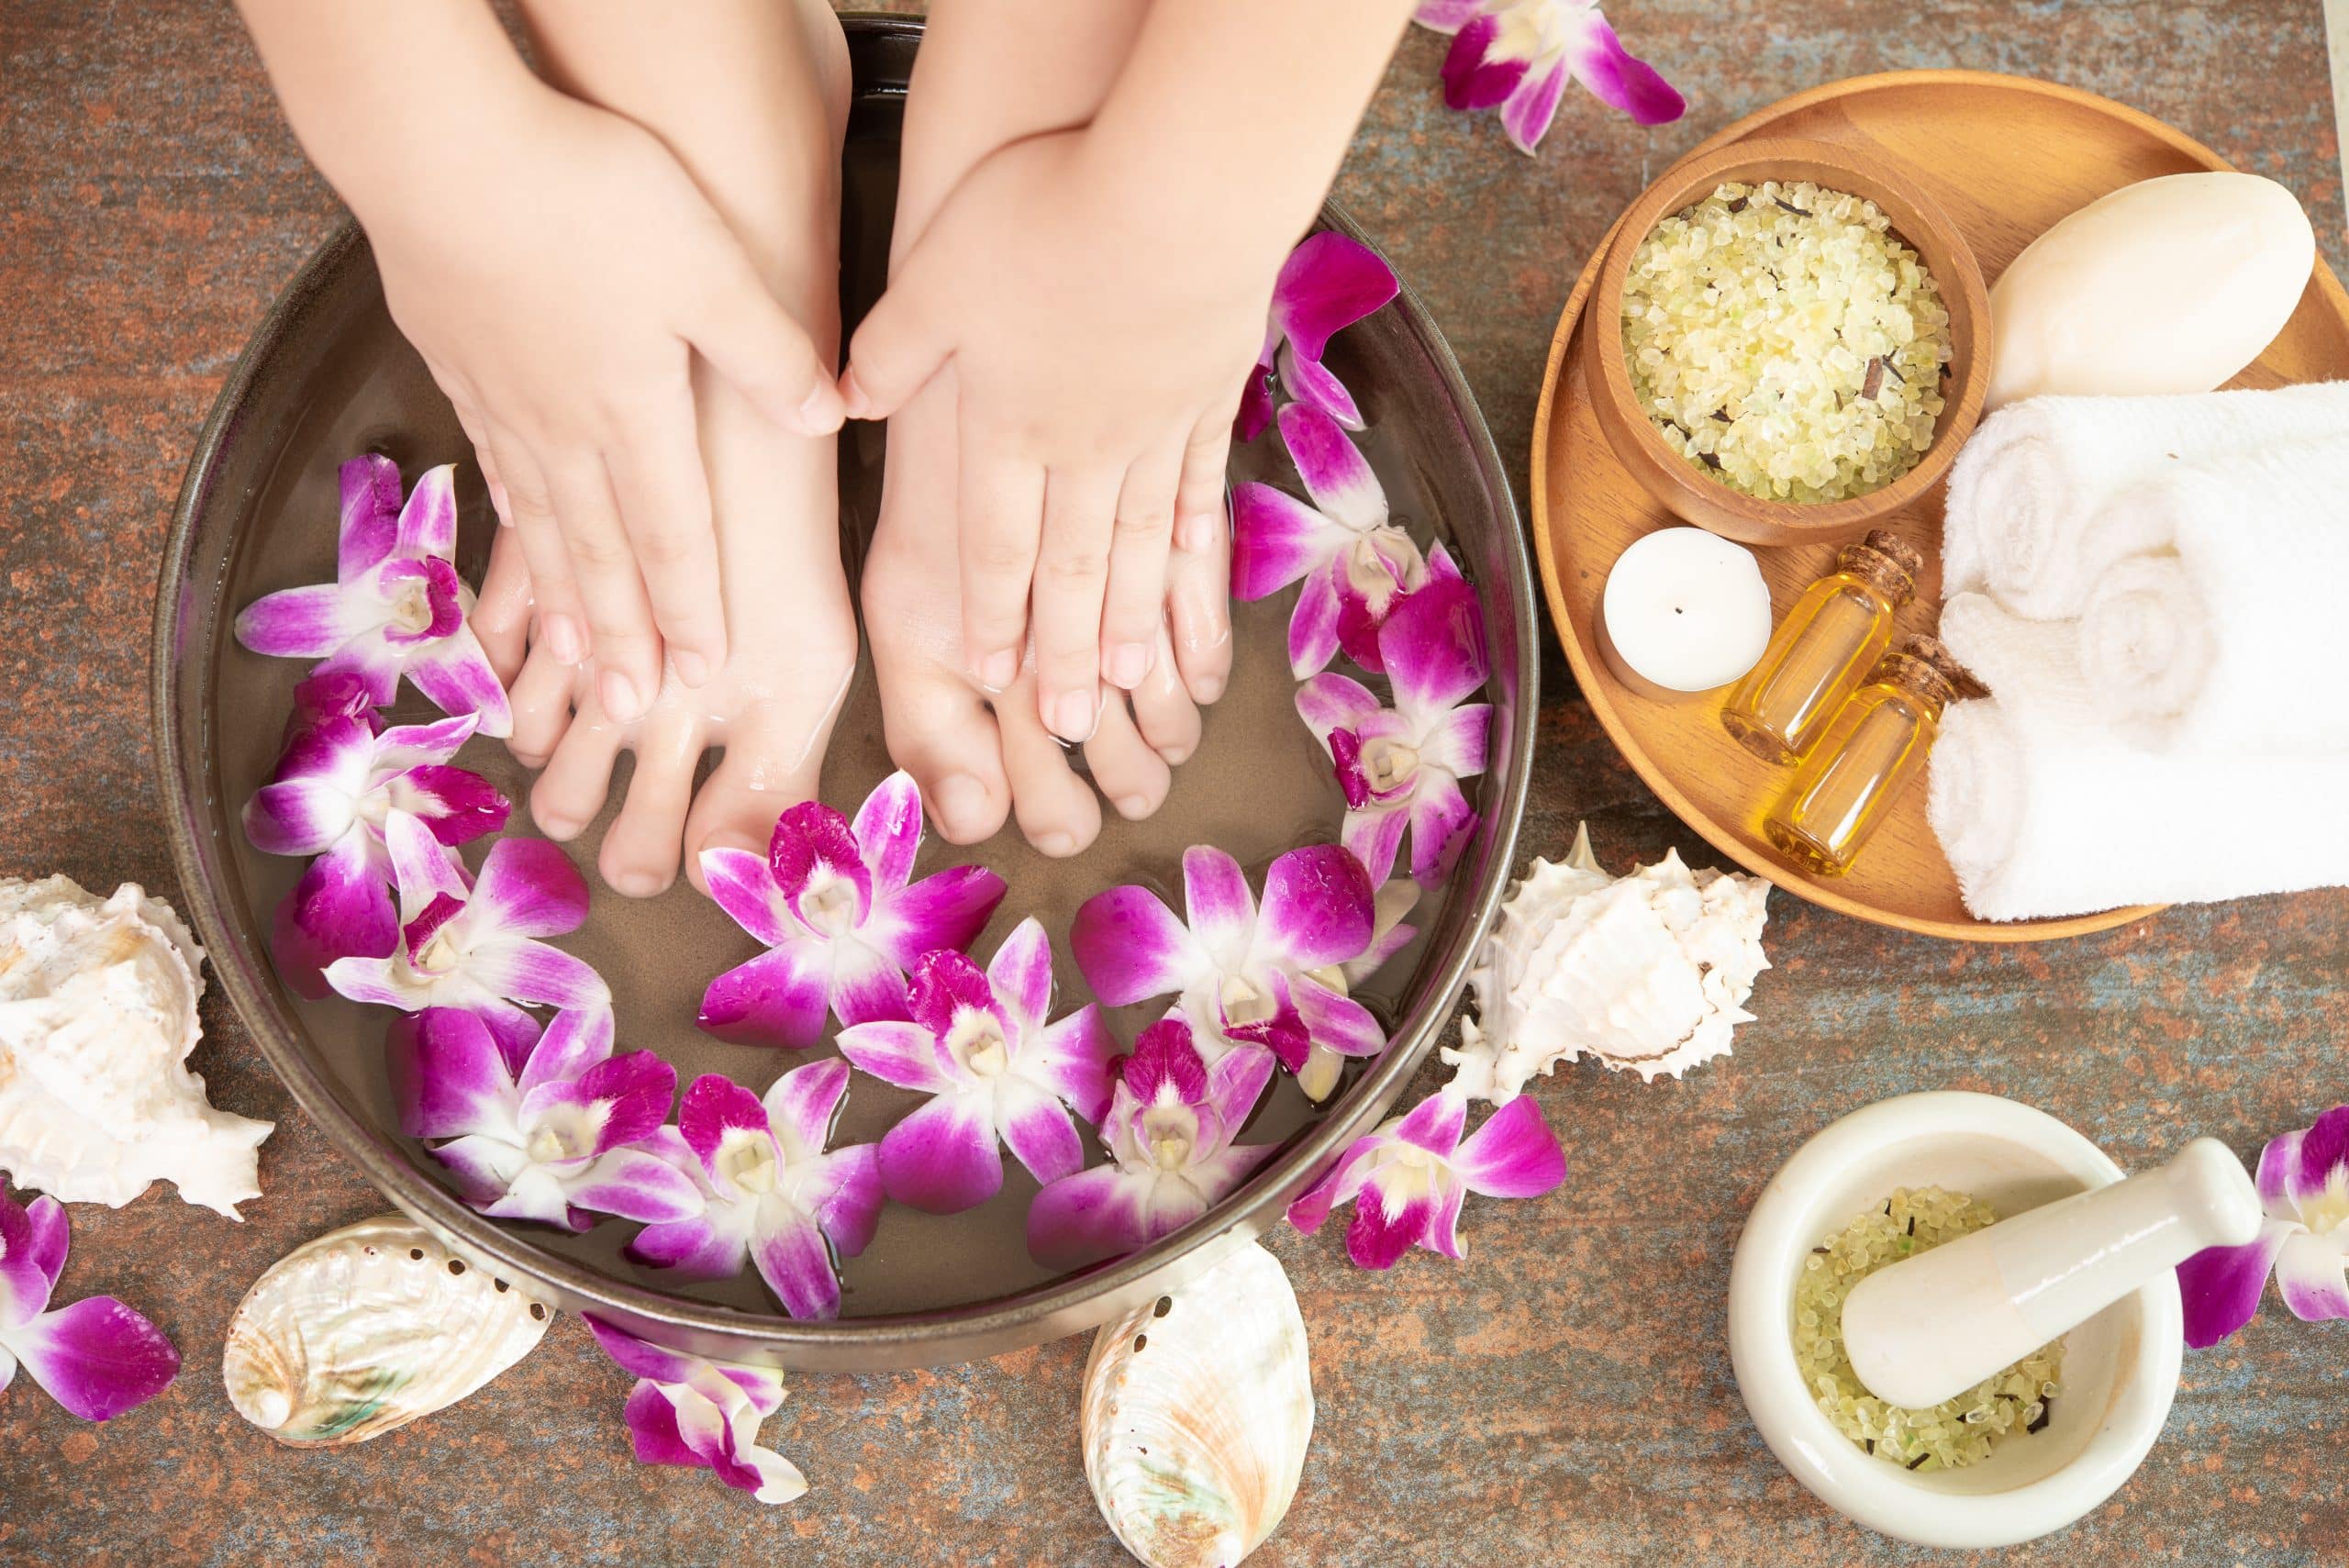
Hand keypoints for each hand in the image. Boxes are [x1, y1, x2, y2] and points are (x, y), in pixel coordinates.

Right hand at [357, 81, 842, 721]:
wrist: (439, 149)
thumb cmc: (586, 197)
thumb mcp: (709, 266)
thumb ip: (769, 351)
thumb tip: (830, 416)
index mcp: (635, 411)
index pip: (672, 535)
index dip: (690, 609)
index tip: (702, 675)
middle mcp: (564, 426)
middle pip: (599, 554)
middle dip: (620, 639)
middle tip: (628, 712)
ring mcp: (502, 400)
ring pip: (539, 524)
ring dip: (559, 601)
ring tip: (566, 664)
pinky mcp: (456, 363)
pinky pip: (491, 469)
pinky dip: (508, 525)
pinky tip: (515, 542)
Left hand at [840, 129, 1266, 740]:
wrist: (1175, 192)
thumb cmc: (1043, 222)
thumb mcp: (935, 278)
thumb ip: (890, 350)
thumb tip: (840, 399)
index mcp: (1010, 426)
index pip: (994, 543)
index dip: (991, 614)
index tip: (992, 676)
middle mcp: (1084, 448)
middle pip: (1071, 569)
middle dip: (1063, 652)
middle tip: (1067, 725)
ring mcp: (1156, 429)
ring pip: (1140, 547)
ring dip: (1131, 619)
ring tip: (1130, 679)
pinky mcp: (1209, 394)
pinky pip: (1199, 483)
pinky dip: (1196, 535)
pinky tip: (1195, 569)